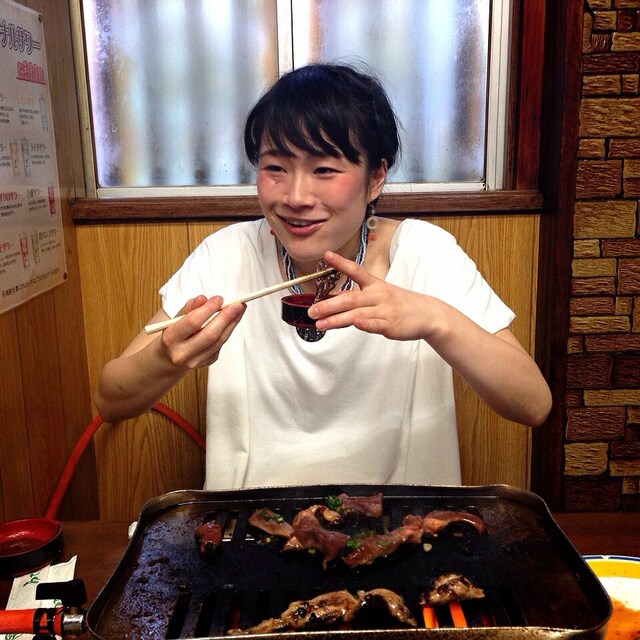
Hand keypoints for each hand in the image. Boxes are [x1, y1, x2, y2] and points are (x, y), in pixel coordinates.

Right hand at [159, 294, 245, 368]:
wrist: (169, 357)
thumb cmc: (173, 333)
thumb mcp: (175, 318)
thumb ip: (189, 308)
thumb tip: (203, 299)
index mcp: (170, 339)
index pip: (192, 323)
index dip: (208, 309)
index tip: (219, 299)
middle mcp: (182, 353)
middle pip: (210, 334)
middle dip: (226, 318)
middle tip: (237, 304)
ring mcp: (195, 361)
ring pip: (219, 341)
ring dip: (232, 323)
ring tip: (240, 309)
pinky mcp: (206, 362)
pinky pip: (220, 345)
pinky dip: (228, 330)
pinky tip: (233, 320)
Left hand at [307, 251, 430, 340]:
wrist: (428, 315)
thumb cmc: (400, 304)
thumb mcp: (381, 294)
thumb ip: (359, 298)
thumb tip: (334, 303)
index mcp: (375, 285)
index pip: (356, 271)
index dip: (341, 263)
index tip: (327, 255)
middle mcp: (378, 295)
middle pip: (350, 298)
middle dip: (328, 305)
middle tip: (311, 311)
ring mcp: (385, 310)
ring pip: (357, 314)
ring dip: (337, 319)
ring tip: (320, 324)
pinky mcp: (391, 324)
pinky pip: (375, 324)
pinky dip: (365, 324)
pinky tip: (355, 324)